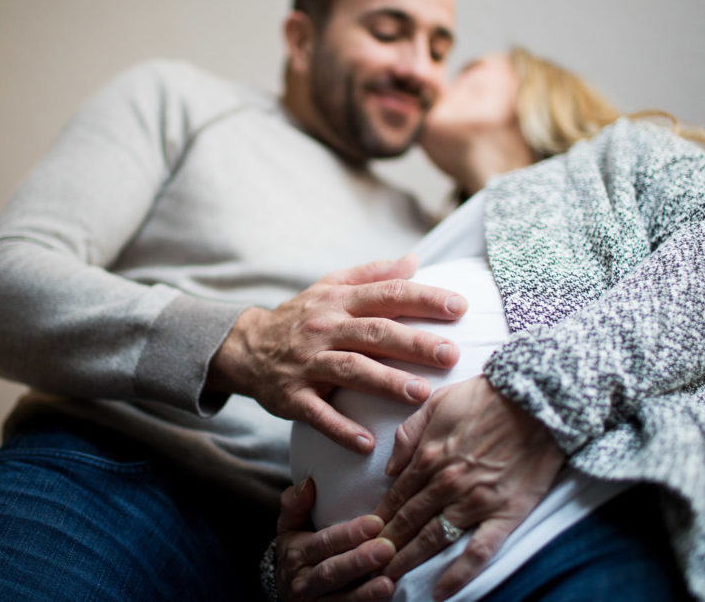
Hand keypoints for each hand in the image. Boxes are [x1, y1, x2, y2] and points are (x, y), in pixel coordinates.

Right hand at [208, 254, 465, 452]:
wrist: (245, 348)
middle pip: (374, 333)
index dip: (423, 299)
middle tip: (451, 354)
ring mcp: (307, 363)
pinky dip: (341, 429)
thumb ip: (372, 275)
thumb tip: (414, 260)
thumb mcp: (330, 288)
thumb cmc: (301, 317)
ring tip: (421, 393)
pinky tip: (367, 443)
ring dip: (386, 382)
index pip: (387, 295)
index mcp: (339, 302)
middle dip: (414, 343)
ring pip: (350, 370)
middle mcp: (324, 329)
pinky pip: (318, 414)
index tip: (459, 306)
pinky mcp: (292, 397)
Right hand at [274, 479, 396, 600]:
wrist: (284, 590)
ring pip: (340, 600)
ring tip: (388, 583)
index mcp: (297, 552)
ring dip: (365, 593)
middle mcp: (303, 581)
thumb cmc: (297, 550)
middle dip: (359, 561)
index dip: (348, 534)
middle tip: (387, 548)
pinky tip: (386, 599)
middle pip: (332, 571)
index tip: (375, 522)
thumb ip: (295, 504)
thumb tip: (309, 483)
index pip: (323, 542)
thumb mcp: (289, 526)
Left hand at [373, 377, 564, 600]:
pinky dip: (458, 574)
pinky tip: (441, 592)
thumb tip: (390, 470)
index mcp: (428, 457)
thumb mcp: (436, 403)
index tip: (360, 539)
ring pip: (432, 540)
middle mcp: (446, 483)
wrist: (538, 399)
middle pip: (407, 523)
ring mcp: (475, 501)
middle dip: (382, 549)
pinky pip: (478, 551)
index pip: (394, 498)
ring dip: (407, 562)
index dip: (375, 522)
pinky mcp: (505, 514)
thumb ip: (408, 435)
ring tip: (386, 583)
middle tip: (364, 569)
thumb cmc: (487, 397)